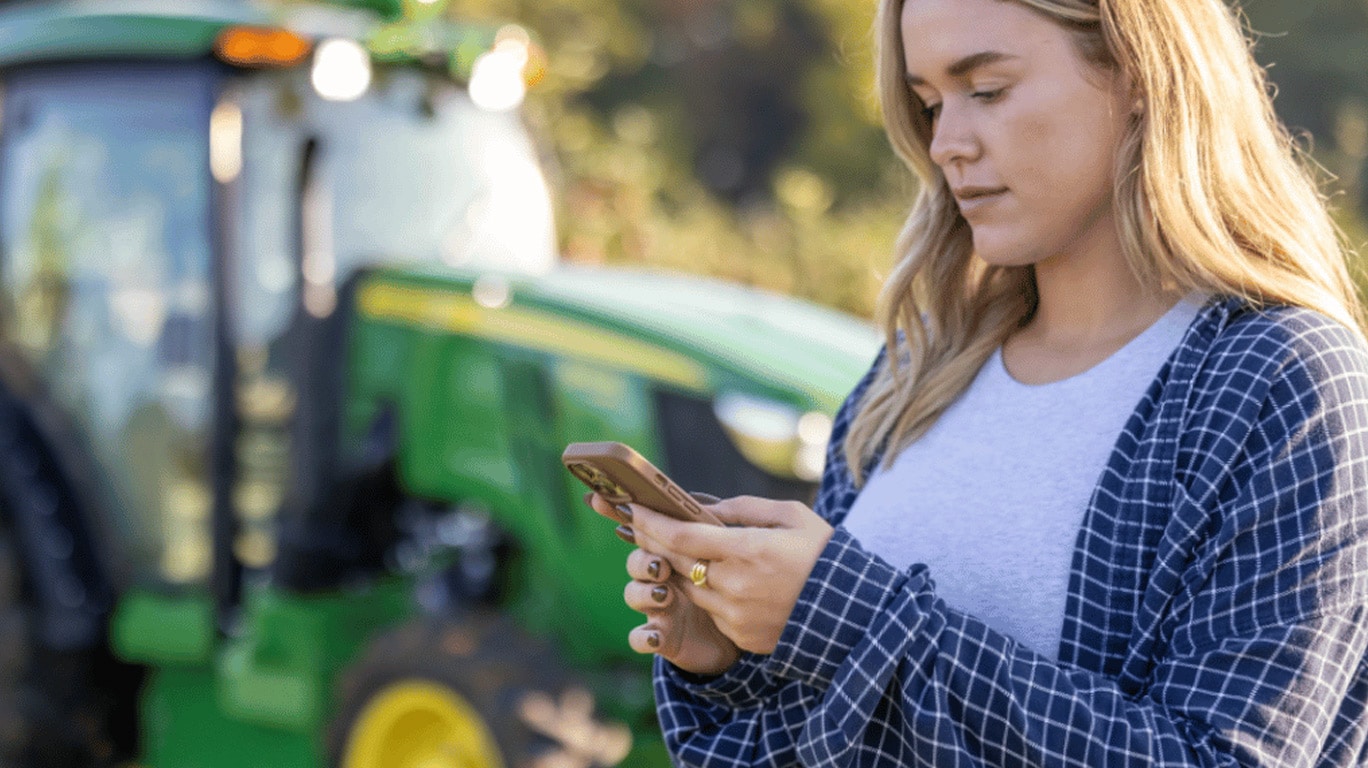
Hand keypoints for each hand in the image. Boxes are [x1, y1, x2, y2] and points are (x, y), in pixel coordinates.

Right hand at [587, 494, 739, 674]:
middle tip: (661, 565)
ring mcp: (660, 607)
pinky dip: (643, 636)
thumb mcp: (740, 550)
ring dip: (642, 592)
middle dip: (643, 559)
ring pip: (633, 594)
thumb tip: (699, 501)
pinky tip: (656, 636)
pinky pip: (640, 637)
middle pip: (637, 560)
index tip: (602, 500)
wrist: (755, 636)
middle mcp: (664, 577)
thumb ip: (721, 524)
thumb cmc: (748, 584)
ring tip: (664, 595)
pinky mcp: (665, 638)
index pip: (648, 528)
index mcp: (679, 551)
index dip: (625, 515)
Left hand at [619, 495, 834, 655]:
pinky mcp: (741, 637)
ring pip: (688, 588)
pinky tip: (710, 578)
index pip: (681, 536)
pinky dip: (706, 592)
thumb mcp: (791, 517)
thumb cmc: (824, 555)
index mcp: (748, 550)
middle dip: (652, 541)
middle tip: (635, 524)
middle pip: (675, 562)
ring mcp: (736, 615)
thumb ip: (743, 508)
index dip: (651, 522)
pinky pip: (710, 610)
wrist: (854, 612)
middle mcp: (735, 585)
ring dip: (677, 568)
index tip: (632, 508)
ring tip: (668, 548)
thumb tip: (703, 504)